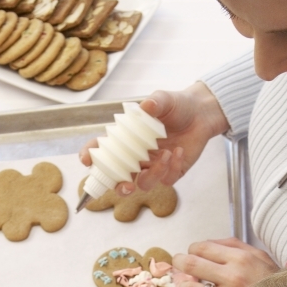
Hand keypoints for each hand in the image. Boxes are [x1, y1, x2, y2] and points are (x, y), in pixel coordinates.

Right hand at [79, 82, 228, 193]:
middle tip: (126, 186)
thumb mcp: (163, 99)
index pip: (102, 150)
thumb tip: (147, 106)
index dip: (90, 156)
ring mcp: (152, 167)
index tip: (86, 158)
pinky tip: (179, 152)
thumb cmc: (176, 106)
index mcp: (126, 139)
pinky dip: (171, 168)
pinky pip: (166, 180)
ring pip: (143, 184)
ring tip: (165, 154)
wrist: (200, 114)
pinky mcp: (169, 173)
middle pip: (118, 179)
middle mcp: (136, 157)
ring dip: (153, 174)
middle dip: (119, 187)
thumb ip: (155, 102)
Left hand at [173, 238, 278, 286]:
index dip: (192, 250)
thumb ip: (233, 245)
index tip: (192, 254)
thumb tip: (207, 244)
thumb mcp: (259, 256)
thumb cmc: (271, 282)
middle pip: (191, 264)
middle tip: (179, 266)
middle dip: (180, 263)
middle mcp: (232, 277)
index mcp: (241, 258)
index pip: (202, 247)